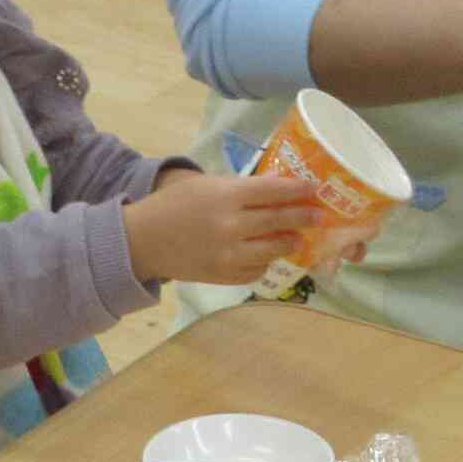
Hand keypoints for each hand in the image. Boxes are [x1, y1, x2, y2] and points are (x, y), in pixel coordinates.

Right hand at [122, 167, 331, 284]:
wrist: (142, 241)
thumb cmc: (174, 206)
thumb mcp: (206, 186)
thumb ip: (242, 188)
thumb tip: (278, 186)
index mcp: (226, 196)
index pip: (273, 191)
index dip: (298, 190)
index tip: (314, 189)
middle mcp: (231, 225)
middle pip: (279, 221)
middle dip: (304, 218)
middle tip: (321, 216)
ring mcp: (229, 254)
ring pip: (273, 250)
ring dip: (289, 243)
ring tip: (297, 239)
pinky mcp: (223, 275)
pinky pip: (255, 271)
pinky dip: (264, 263)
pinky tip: (266, 256)